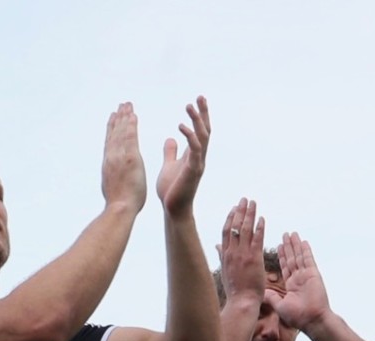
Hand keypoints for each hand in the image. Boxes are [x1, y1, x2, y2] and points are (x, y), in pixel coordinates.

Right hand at [101, 102, 146, 214]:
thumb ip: (114, 179)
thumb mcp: (113, 188)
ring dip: (124, 117)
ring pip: (121, 132)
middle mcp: (111, 157)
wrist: (120, 208)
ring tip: (127, 105)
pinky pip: (130, 137)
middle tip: (120, 105)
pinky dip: (131, 125)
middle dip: (118, 119)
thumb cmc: (120, 204)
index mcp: (108, 164)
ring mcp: (119, 157)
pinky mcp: (130, 158)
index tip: (113, 118)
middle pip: (114, 134)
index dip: (111, 129)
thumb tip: (115, 179)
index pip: (110, 142)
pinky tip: (133, 115)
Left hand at [156, 96, 209, 216]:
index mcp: (193, 154)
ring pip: (202, 138)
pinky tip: (181, 127)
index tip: (196, 100)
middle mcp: (199, 157)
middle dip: (203, 113)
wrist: (173, 209)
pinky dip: (189, 138)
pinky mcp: (192, 171)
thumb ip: (171, 152)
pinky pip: (194, 151)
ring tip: (189, 106)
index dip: (199, 116)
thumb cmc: (171, 189)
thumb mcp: (169, 165)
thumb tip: (170, 139)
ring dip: (196, 121)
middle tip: (199, 97)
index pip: (199, 130)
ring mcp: (197, 164)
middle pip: (205, 130)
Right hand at [216, 198, 264, 303]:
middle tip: (244, 199)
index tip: (234, 208)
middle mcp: (232, 252)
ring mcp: (242, 255)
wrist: (241, 301)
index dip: (230, 218)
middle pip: (234, 226)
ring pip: (245, 230)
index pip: (226, 232)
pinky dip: (259, 228)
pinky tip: (262, 218)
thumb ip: (221, 256)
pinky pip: (257, 239)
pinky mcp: (254, 259)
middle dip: (239, 211)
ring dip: (249, 214)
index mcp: (224, 255)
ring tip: (253, 203)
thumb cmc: (234, 289)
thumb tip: (216, 246)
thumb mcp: (224, 270)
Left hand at [267, 232, 331, 330]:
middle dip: (288, 247)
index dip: (282, 256)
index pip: (285, 266)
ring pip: (299, 256)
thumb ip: (272, 297)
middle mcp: (299, 278)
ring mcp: (306, 275)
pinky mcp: (313, 274)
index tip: (279, 246)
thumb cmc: (298, 317)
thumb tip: (262, 293)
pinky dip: (305, 250)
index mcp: (291, 285)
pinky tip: (303, 241)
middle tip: (284, 234)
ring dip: (295, 245)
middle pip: (292, 258)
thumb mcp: (280, 305)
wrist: (312, 320)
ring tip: (291, 233)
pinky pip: (308, 259)